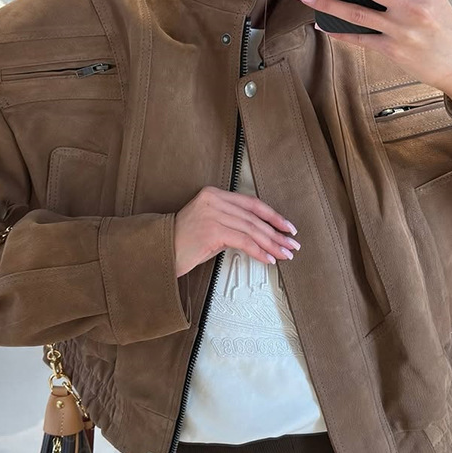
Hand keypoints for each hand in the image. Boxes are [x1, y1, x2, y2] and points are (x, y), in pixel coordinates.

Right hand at [173, 186, 300, 277]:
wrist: (160, 252)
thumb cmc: (183, 242)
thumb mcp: (210, 224)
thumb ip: (232, 222)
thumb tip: (261, 234)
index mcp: (214, 193)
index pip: (252, 203)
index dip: (273, 216)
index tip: (287, 227)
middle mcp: (214, 200)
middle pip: (254, 217)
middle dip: (277, 233)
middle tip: (291, 244)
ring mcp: (212, 214)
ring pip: (252, 230)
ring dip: (272, 244)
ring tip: (284, 254)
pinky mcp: (212, 231)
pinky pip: (243, 242)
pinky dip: (258, 251)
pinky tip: (268, 259)